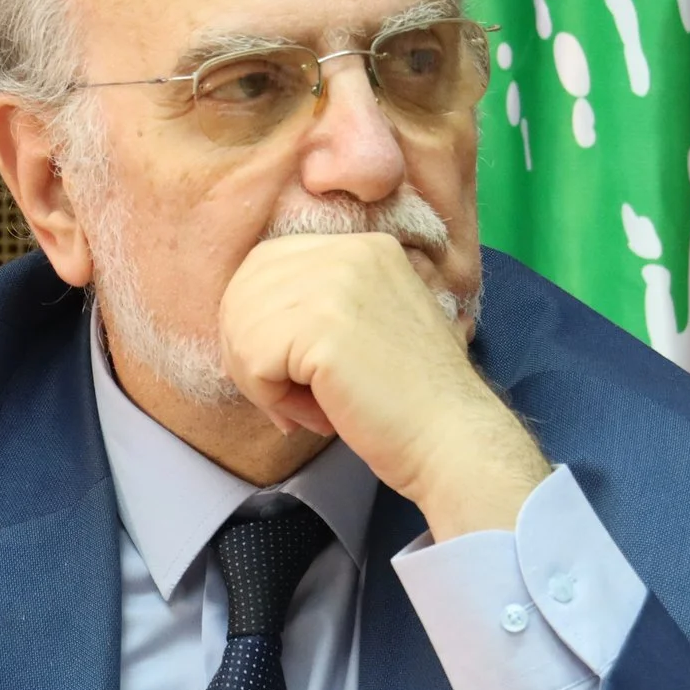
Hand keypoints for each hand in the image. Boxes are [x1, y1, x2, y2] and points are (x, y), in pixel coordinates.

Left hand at [220, 233, 550, 539]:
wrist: (452, 442)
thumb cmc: (406, 405)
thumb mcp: (364, 327)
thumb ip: (314, 306)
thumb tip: (236, 315)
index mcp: (361, 247)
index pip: (264, 265)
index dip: (259, 324)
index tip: (293, 373)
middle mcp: (349, 251)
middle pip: (243, 292)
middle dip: (251, 354)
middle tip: (293, 401)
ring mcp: (337, 282)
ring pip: (241, 328)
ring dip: (264, 382)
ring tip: (313, 408)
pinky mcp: (323, 324)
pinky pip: (252, 362)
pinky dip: (273, 400)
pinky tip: (318, 414)